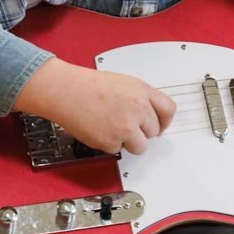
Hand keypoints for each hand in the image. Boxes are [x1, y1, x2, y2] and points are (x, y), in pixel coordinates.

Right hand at [14, 58, 175, 154]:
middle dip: (142, 131)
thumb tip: (152, 116)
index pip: (169, 110)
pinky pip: (118, 150)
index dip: (164, 121)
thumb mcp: (124, 83)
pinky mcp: (111, 141)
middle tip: (126, 124)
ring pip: (140, 146)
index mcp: (142, 91)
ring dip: (130, 142)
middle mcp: (137, 109)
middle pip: (154, 131)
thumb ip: (141, 98)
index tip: (160, 125)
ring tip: (113, 128)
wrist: (65, 91)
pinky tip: (100, 129)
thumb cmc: (88, 85)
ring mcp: (125, 127)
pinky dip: (109, 144)